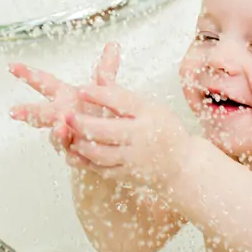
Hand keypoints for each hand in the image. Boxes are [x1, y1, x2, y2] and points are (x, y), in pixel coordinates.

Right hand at [10, 42, 120, 169]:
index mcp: (65, 97)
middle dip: (28, 112)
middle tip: (15, 111)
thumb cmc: (103, 113)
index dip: (28, 74)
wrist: (115, 142)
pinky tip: (76, 153)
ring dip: (57, 133)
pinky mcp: (77, 154)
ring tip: (60, 128)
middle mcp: (62, 116)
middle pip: (42, 113)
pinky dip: (74, 155)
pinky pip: (72, 156)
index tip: (12, 66)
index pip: (44, 83)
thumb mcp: (106, 89)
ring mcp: (67, 136)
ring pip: (56, 136)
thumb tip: (113, 44)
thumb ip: (107, 70)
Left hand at [65, 82, 192, 187]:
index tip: (81, 89)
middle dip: (82, 123)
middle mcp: (141, 136)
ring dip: (81, 144)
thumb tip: (99, 76)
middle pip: (105, 130)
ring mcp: (134, 158)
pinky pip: (102, 169)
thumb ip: (123, 96)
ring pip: (100, 152)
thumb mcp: (150, 108)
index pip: (120, 101)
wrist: (184, 167)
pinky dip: (86, 161)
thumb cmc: (166, 132)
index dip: (99, 95)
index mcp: (148, 114)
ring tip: (70, 135)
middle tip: (67, 115)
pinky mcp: (128, 175)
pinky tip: (76, 153)